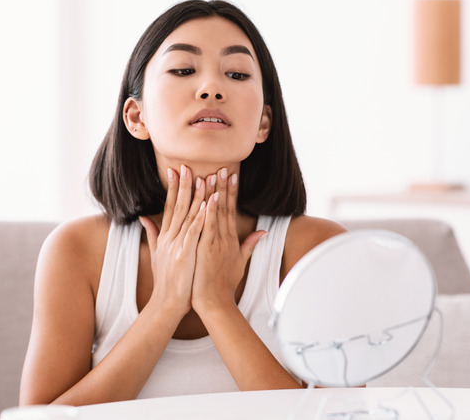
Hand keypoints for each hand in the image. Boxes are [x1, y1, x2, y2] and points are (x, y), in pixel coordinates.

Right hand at [139, 165, 206, 317]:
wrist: (167, 302)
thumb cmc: (167, 280)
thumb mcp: (156, 254)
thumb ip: (152, 234)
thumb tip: (143, 217)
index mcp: (165, 236)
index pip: (170, 206)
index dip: (173, 188)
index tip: (177, 170)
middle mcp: (170, 237)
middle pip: (178, 205)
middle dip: (184, 185)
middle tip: (188, 165)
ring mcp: (177, 244)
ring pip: (188, 214)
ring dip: (197, 195)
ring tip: (203, 177)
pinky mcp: (186, 253)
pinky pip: (195, 230)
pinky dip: (202, 215)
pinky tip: (208, 203)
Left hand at [191, 168, 265, 313]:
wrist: (215, 302)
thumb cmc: (224, 285)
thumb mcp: (240, 263)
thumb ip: (249, 245)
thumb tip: (263, 232)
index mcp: (230, 240)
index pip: (230, 210)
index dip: (231, 192)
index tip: (231, 175)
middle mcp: (224, 238)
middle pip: (225, 207)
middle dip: (224, 186)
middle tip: (224, 166)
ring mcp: (215, 243)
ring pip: (216, 213)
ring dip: (215, 193)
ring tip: (213, 174)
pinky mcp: (206, 249)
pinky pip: (208, 226)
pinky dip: (209, 212)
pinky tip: (209, 198)